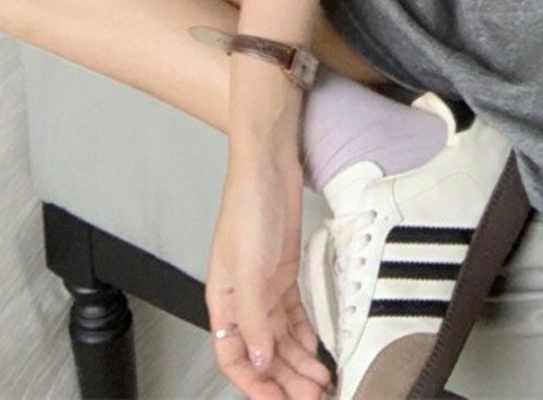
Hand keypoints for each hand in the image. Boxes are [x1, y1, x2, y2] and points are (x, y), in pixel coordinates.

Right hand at [206, 150, 333, 398]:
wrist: (269, 166)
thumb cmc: (245, 206)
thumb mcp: (247, 268)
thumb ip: (253, 318)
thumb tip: (260, 360)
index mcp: (224, 300)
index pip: (233, 356)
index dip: (252, 383)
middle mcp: (244, 298)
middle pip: (262, 352)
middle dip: (284, 377)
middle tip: (309, 395)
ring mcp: (265, 286)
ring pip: (280, 337)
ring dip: (298, 361)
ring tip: (319, 378)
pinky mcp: (284, 273)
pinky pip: (294, 315)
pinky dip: (304, 335)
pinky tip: (315, 347)